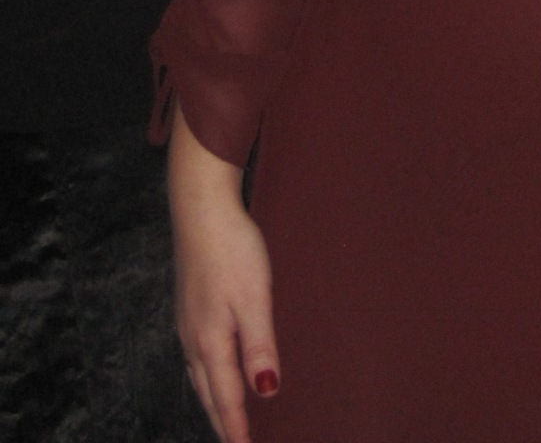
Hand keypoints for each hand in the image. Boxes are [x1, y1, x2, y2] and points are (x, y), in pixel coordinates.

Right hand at [168, 104, 279, 442]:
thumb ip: (260, 346)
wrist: (199, 208)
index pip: (225, 396)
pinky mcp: (189, 304)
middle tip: (236, 441)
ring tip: (225, 415)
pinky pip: (197, 353)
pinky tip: (213, 366)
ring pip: (200, 373)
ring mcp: (187, 321)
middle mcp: (193, 338)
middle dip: (222, 419)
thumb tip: (266, 392)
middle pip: (208, 391)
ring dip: (213, 398)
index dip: (236, 427)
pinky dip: (207, 373)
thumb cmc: (231, 249)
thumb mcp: (254, 297)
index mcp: (211, 340)